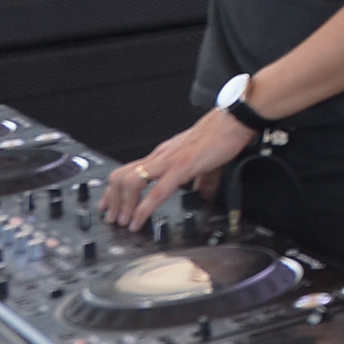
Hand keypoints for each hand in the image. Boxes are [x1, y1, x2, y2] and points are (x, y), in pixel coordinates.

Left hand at [102, 110, 255, 227]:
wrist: (234, 121)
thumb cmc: (221, 136)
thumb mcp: (205, 163)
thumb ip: (201, 181)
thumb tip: (203, 195)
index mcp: (163, 155)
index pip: (128, 171)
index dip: (114, 190)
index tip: (109, 205)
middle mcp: (160, 157)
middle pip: (121, 176)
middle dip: (112, 200)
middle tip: (111, 218)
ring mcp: (168, 161)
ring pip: (131, 182)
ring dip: (123, 206)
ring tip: (124, 222)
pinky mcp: (182, 168)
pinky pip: (156, 191)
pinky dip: (143, 209)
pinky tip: (139, 221)